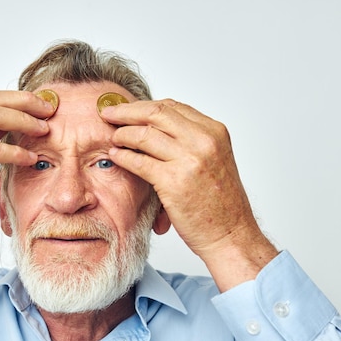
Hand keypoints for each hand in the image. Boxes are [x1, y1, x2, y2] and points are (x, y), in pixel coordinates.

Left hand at [103, 99, 277, 290]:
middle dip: (128, 112)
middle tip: (109, 114)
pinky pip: (139, 161)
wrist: (231, 234)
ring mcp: (189, 160)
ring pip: (144, 135)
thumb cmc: (221, 204)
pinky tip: (116, 157)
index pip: (173, 107)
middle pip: (156, 113)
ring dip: (123, 134)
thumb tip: (157, 128)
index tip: (128, 109)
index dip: (145, 106)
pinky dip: (123, 157)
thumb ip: (192, 141)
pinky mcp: (173, 181)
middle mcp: (204, 141)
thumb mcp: (214, 160)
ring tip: (113, 138)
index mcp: (215, 132)